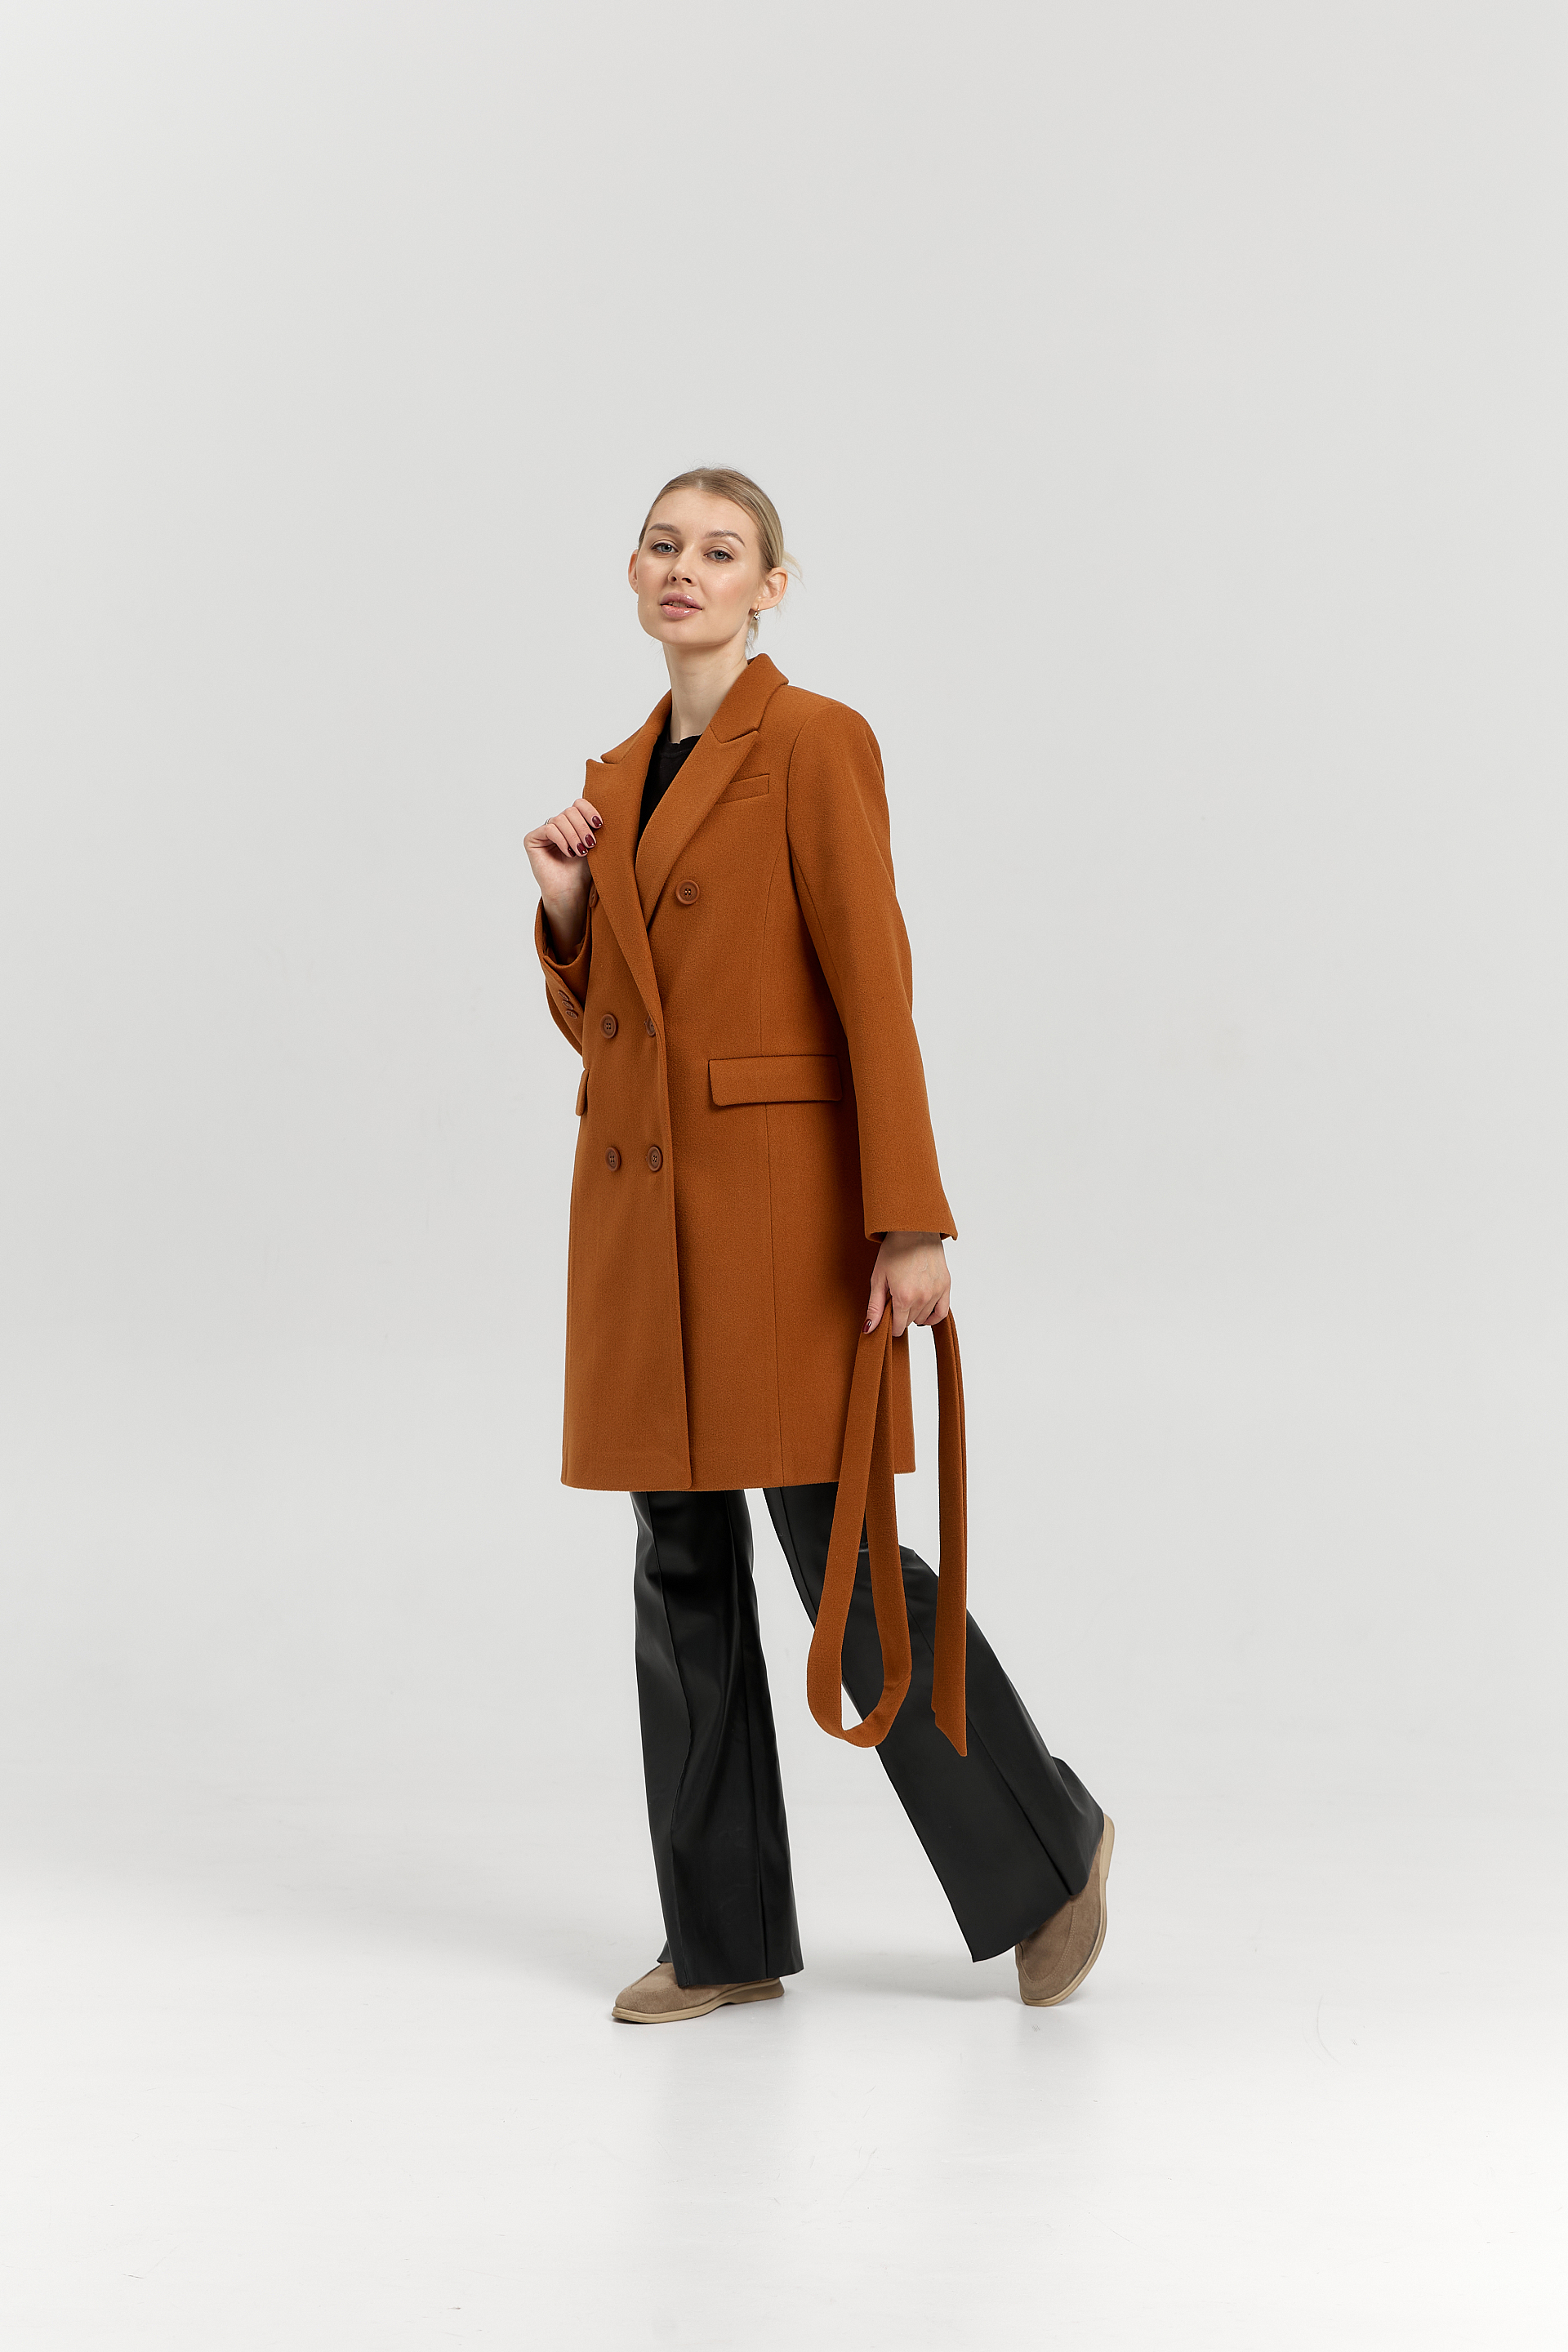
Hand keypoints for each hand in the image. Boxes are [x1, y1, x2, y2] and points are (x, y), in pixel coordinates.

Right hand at [525, 796, 601, 958]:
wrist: (572, 893)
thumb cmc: (584, 873)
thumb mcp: (596, 846)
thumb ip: (596, 827)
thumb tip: (610, 806)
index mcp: (573, 823)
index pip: (579, 804)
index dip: (589, 810)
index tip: (599, 824)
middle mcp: (558, 824)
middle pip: (570, 811)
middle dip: (582, 827)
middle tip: (591, 845)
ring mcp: (544, 831)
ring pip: (560, 819)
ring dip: (573, 836)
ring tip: (581, 852)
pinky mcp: (532, 839)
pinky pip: (549, 829)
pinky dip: (561, 839)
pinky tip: (568, 853)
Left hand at [864, 1232, 949, 1337]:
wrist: (914, 1230)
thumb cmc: (894, 1250)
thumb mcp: (878, 1278)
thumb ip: (875, 1306)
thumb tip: (870, 1329)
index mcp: (904, 1297)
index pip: (898, 1327)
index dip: (890, 1325)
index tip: (886, 1317)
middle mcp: (922, 1297)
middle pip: (909, 1322)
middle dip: (900, 1316)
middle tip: (894, 1300)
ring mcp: (936, 1292)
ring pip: (923, 1318)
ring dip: (914, 1314)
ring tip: (907, 1297)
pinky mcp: (946, 1286)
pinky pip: (942, 1312)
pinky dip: (932, 1316)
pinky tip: (923, 1312)